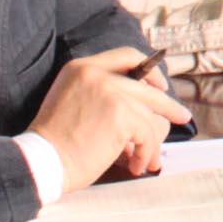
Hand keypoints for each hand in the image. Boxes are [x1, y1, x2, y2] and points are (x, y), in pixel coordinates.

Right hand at [31, 48, 190, 187]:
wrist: (41, 162)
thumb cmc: (55, 143)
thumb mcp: (72, 100)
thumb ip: (101, 92)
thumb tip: (141, 103)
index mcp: (81, 67)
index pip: (126, 56)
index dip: (149, 70)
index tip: (159, 86)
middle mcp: (96, 73)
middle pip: (147, 86)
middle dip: (167, 106)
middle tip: (181, 117)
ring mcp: (110, 92)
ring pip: (149, 115)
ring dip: (151, 142)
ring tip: (146, 161)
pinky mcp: (121, 114)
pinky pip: (148, 134)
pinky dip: (146, 152)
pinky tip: (137, 165)